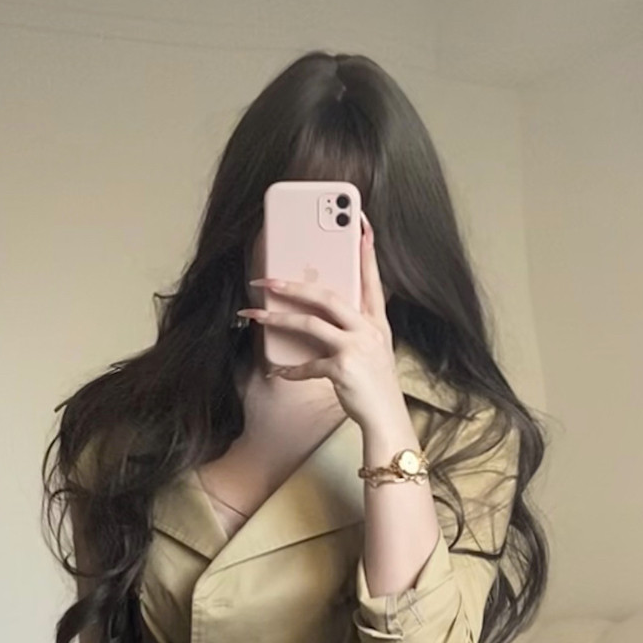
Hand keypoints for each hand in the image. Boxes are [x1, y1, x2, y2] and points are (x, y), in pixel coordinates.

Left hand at [239, 218, 409, 440]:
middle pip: (328, 296)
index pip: (372, 278)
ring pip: (311, 324)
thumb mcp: (373, 349)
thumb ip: (354, 328)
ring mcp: (357, 348)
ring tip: (255, 314)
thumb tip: (321, 314)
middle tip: (267, 278)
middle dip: (294, 285)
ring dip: (278, 318)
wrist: (387, 418)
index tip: (361, 223)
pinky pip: (308, 364)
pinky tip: (279, 371)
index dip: (367, 250)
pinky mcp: (343, 369)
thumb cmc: (375, 384)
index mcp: (377, 321)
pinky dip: (291, 369)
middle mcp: (368, 329)